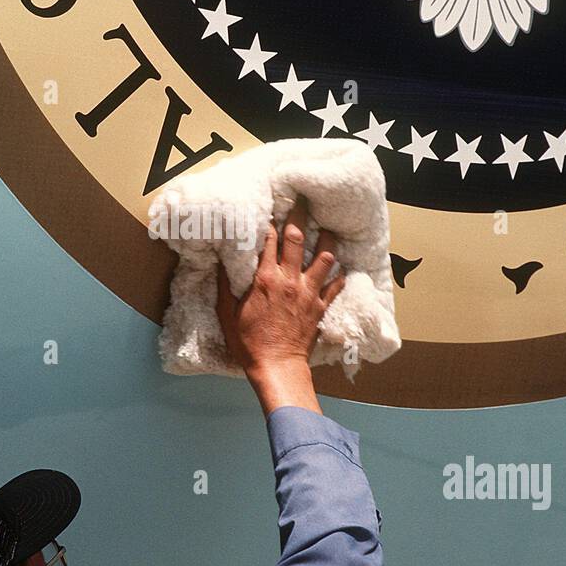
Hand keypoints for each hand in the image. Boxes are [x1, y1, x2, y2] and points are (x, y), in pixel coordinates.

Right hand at [216, 199, 344, 414]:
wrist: (277, 366)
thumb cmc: (249, 342)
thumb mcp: (227, 313)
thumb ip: (226, 285)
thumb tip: (222, 262)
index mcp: (265, 278)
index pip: (268, 240)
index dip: (269, 222)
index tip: (271, 207)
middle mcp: (289, 280)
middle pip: (297, 239)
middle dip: (300, 216)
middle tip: (304, 199)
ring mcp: (308, 293)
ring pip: (324, 257)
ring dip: (327, 240)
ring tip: (330, 227)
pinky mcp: (320, 307)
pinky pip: (335, 286)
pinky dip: (340, 275)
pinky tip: (343, 266)